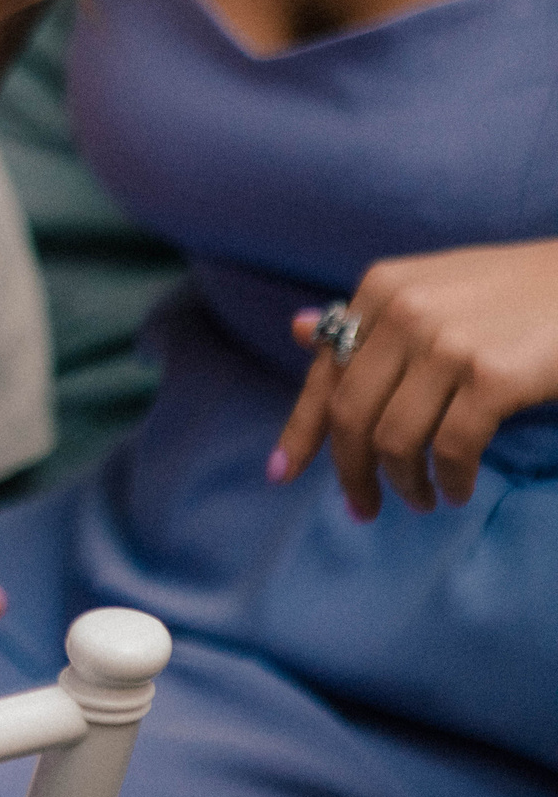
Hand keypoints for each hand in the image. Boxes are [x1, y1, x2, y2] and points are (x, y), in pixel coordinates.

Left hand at [273, 238, 557, 519]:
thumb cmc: (516, 293)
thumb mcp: (432, 290)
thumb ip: (370, 319)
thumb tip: (297, 330)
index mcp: (380, 289)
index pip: (324, 370)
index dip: (300, 429)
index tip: (280, 474)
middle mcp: (401, 311)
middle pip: (349, 413)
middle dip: (350, 471)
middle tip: (363, 507)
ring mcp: (444, 343)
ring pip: (393, 438)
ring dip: (402, 483)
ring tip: (420, 498)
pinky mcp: (491, 377)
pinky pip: (450, 448)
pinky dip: (447, 480)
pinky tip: (456, 490)